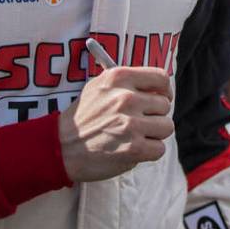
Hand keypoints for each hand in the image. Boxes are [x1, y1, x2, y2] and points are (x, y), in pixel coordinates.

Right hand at [58, 66, 173, 181]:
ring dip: (153, 134)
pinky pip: (160, 148)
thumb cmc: (83, 116)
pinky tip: (131, 148)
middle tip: (138, 121)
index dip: (164, 89)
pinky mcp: (134, 148)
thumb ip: (127, 83)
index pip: (160, 77)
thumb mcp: (98, 86)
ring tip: (133, 135)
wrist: (63, 146)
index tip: (160, 97)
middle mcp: (125, 98)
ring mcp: (130, 123)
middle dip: (155, 114)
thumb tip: (158, 87)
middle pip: (165, 105)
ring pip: (166, 127)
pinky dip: (149, 151)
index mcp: (117, 77)